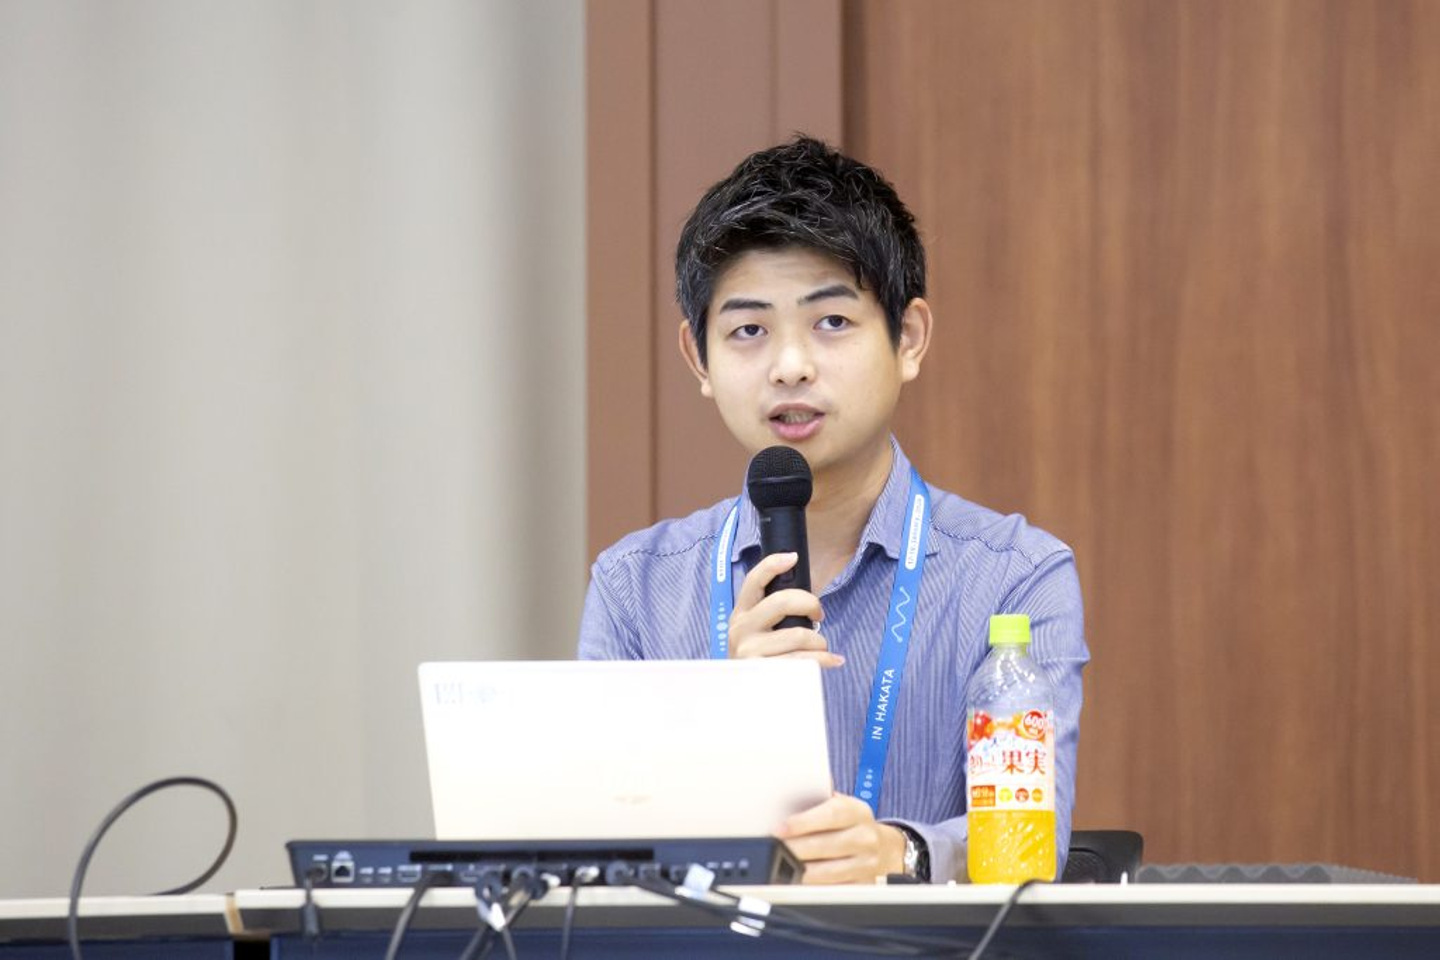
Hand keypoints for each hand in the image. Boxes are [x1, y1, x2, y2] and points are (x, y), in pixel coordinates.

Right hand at [727, 553, 842, 666]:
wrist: (741, 698)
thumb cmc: (760, 659)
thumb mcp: (757, 632)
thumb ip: (774, 613)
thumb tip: (807, 597)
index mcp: (741, 612)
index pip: (754, 580)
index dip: (773, 564)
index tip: (793, 557)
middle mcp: (741, 628)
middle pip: (782, 601)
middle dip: (811, 604)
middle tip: (820, 615)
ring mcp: (750, 651)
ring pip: (799, 634)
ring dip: (820, 642)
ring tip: (821, 649)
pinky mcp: (763, 671)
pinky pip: (803, 661)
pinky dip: (824, 660)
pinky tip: (832, 661)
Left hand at [776, 794, 906, 883]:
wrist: (885, 849)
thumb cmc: (851, 824)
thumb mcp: (840, 805)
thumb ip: (817, 800)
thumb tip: (788, 794)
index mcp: (857, 812)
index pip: (830, 815)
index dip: (802, 822)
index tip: (779, 829)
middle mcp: (865, 838)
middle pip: (825, 846)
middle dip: (794, 849)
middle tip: (772, 849)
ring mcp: (866, 864)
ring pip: (827, 872)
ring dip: (799, 872)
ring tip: (779, 866)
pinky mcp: (862, 886)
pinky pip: (833, 890)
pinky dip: (812, 888)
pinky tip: (797, 883)